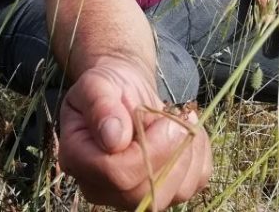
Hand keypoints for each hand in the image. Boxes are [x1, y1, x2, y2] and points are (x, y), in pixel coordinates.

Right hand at [58, 60, 211, 209]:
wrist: (125, 91)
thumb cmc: (108, 85)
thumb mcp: (96, 83)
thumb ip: (100, 106)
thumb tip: (113, 138)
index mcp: (79, 159)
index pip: (115, 174)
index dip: (146, 150)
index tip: (160, 118)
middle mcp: (102, 186)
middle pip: (144, 195)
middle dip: (169, 154)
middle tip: (176, 120)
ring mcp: (132, 193)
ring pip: (173, 194)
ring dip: (187, 154)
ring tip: (182, 121)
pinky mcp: (162, 189)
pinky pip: (192, 185)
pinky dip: (200, 157)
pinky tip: (189, 132)